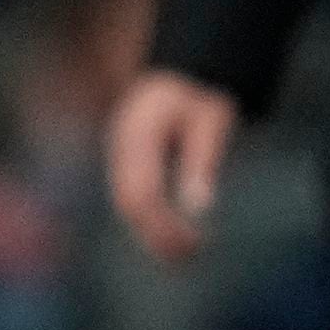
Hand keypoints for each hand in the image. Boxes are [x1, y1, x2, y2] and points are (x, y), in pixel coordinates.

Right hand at [107, 68, 240, 265]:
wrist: (174, 75)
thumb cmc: (198, 96)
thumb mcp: (211, 118)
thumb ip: (204, 157)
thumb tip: (199, 207)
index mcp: (138, 131)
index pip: (140, 190)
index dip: (161, 223)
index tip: (192, 241)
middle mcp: (120, 146)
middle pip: (128, 202)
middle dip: (156, 234)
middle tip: (192, 254)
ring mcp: (118, 155)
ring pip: (126, 204)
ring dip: (151, 232)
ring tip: (185, 255)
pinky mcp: (125, 163)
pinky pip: (131, 198)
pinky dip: (149, 221)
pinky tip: (173, 238)